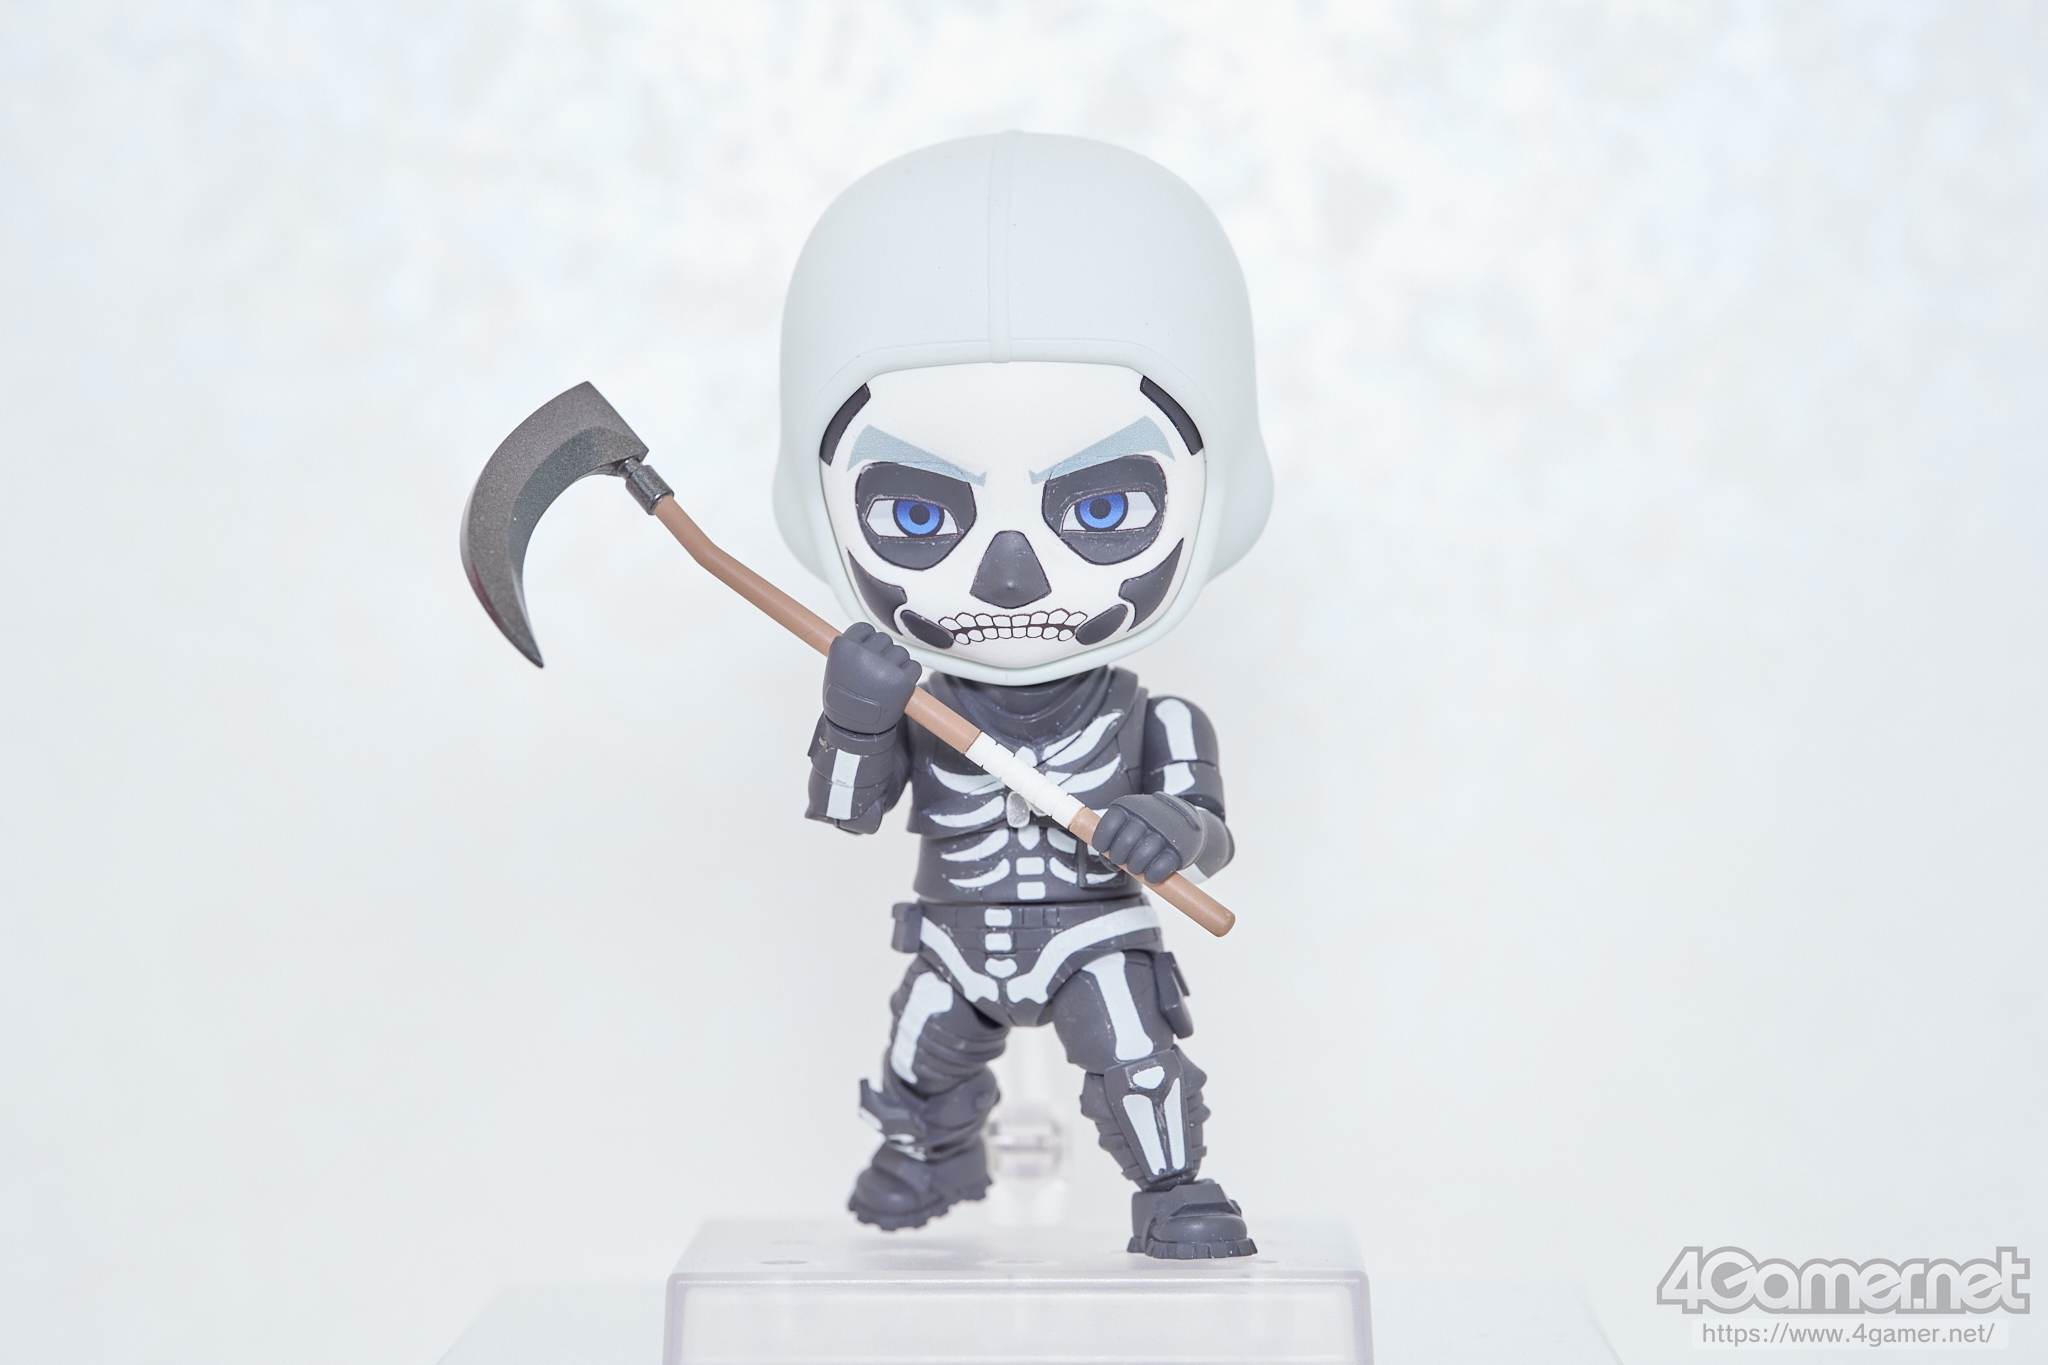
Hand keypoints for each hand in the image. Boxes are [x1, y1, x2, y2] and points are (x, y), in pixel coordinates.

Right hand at [822, 622, 920, 733]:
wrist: (854, 729)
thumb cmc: (843, 700)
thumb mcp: (835, 669)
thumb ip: (850, 650)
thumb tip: (864, 636)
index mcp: (844, 647)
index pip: (864, 628)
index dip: (867, 641)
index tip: (866, 653)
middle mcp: (864, 653)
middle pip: (884, 639)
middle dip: (882, 654)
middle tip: (874, 674)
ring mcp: (884, 666)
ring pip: (900, 652)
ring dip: (896, 664)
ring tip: (884, 683)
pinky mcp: (902, 679)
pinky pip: (914, 666)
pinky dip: (908, 674)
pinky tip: (897, 686)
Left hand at [1089, 794, 1205, 884]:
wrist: (1189, 824)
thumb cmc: (1150, 827)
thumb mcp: (1132, 823)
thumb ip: (1115, 840)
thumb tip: (1108, 863)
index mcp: (1131, 807)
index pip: (1109, 825)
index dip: (1102, 841)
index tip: (1105, 849)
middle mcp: (1148, 816)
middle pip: (1124, 843)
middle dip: (1118, 857)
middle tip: (1123, 861)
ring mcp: (1165, 833)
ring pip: (1140, 858)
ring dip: (1135, 868)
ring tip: (1137, 868)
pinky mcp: (1179, 851)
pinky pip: (1159, 869)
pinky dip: (1152, 876)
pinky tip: (1150, 875)